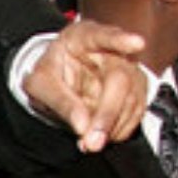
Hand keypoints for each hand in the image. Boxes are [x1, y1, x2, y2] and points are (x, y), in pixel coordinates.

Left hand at [22, 20, 145, 152]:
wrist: (57, 80)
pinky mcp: (136, 93)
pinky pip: (134, 115)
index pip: (103, 35)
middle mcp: (112, 51)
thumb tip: (82, 125)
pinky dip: (117, 131)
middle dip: (108, 113)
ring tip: (88, 142)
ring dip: (112, 127)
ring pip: (132, 100)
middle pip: (121, 79)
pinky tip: (98, 136)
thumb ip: (59, 101)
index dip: (121, 39)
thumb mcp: (40, 83)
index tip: (137, 42)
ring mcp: (129, 72)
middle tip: (93, 140)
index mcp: (84, 37)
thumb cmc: (50, 73)